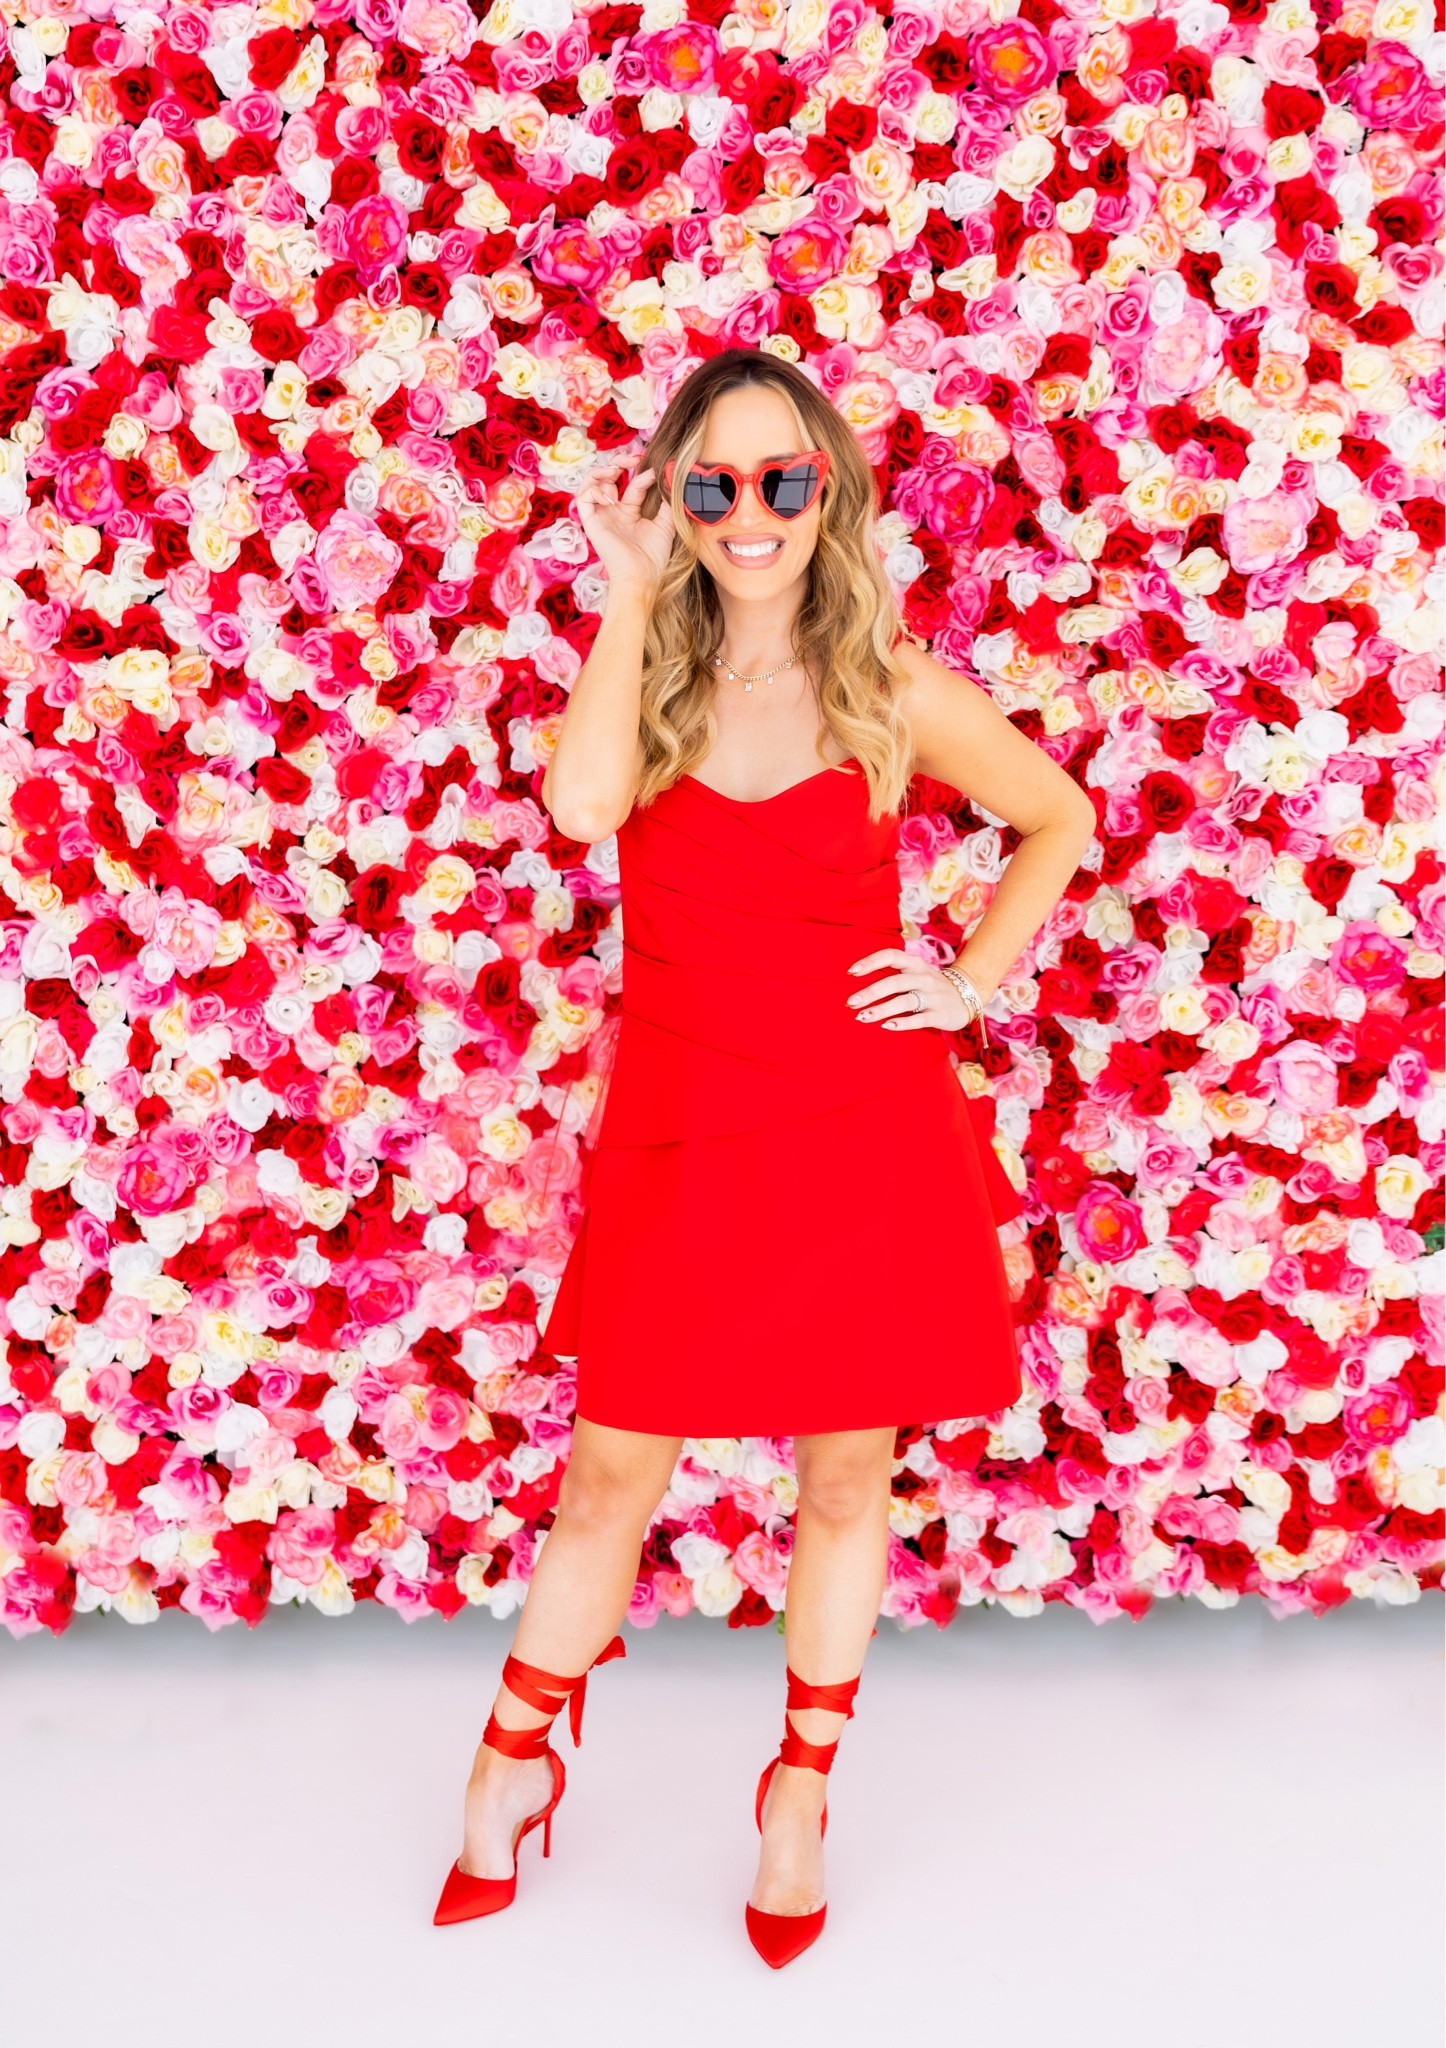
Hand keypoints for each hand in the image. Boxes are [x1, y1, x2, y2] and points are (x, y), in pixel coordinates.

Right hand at [574, 457, 675, 597]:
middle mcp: (613, 512)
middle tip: (632, 458)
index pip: (632, 484)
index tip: (655, 470)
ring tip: (616, 469)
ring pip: (590, 483)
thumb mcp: (666, 523)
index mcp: (630, 512)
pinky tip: (611, 498)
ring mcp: (601, 516)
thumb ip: (668, 501)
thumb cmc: (654, 557)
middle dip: (617, 462)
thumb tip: (670, 477)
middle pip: (608, 478)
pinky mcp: (591, 523)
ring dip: (601, 470)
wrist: (641, 576)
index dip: (641, 472)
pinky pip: (583, 498)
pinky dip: (594, 490)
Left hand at [847, 949, 988, 1030]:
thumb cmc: (929, 985)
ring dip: (882, 1009)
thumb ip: (893, 973)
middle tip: (851, 1002)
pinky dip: (903, 1023)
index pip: (891, 956)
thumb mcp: (915, 972)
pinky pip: (919, 1019)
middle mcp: (924, 978)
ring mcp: (933, 996)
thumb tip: (856, 978)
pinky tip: (886, 1026)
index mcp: (915, 964)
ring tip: (862, 1017)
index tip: (851, 972)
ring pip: (905, 1001)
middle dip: (871, 992)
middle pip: (895, 982)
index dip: (871, 962)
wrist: (966, 996)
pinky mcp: (939, 1015)